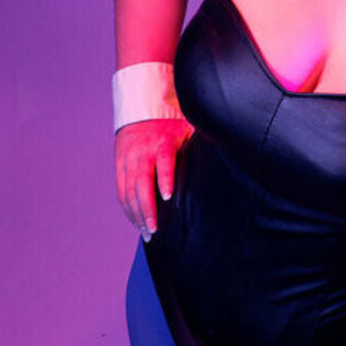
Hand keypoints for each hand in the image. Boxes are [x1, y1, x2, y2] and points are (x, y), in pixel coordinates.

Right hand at [115, 118, 193, 241]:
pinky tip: (136, 222)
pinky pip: (121, 192)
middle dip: (147, 209)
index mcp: (162, 143)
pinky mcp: (119, 167)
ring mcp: (128, 161)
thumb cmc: (170, 126)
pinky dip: (128, 209)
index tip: (168, 197)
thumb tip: (226, 155)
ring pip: (128, 192)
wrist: (140, 112)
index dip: (165, 180)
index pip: (164, 162)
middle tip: (154, 230)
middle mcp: (143, 153)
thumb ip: (198, 145)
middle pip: (142, 183)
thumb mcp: (187, 130)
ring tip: (147, 233)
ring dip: (136, 215)